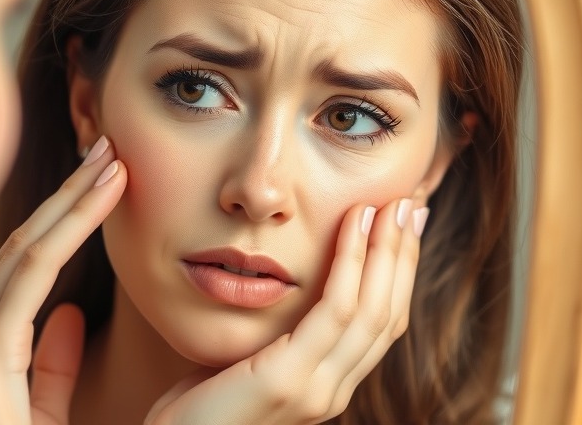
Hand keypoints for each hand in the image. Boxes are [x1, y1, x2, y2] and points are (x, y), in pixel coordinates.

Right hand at [0, 136, 125, 424]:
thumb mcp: (37, 414)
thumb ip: (50, 368)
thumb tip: (71, 315)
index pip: (32, 264)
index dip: (70, 214)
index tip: (112, 173)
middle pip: (22, 255)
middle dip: (69, 196)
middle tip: (110, 146)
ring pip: (8, 282)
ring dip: (53, 222)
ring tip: (101, 173)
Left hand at [146, 198, 428, 424]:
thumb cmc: (196, 406)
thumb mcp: (245, 363)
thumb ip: (275, 340)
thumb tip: (284, 300)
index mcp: (325, 384)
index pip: (378, 324)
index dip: (396, 274)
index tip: (402, 227)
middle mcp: (331, 390)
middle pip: (386, 314)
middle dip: (402, 257)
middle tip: (413, 205)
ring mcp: (316, 390)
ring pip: (371, 310)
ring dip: (386, 252)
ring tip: (393, 205)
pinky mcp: (289, 381)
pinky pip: (334, 312)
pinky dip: (350, 264)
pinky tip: (354, 225)